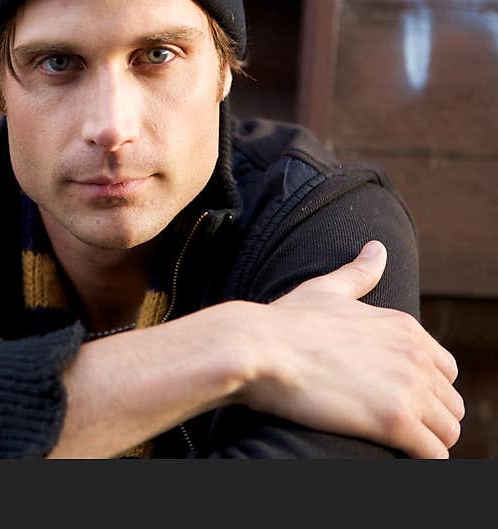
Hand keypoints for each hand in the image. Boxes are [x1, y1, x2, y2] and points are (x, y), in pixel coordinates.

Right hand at [236, 241, 463, 457]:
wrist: (256, 347)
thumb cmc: (282, 321)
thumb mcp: (324, 290)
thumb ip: (358, 273)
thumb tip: (378, 247)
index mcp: (405, 327)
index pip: (445, 369)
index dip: (421, 388)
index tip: (389, 398)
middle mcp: (415, 354)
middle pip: (450, 403)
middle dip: (427, 417)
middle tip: (387, 425)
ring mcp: (408, 387)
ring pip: (448, 430)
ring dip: (427, 440)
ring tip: (391, 444)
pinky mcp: (394, 420)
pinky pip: (434, 454)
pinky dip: (420, 459)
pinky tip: (394, 455)